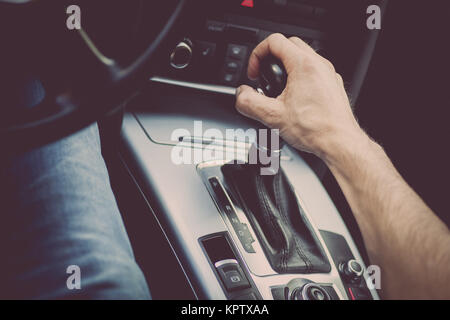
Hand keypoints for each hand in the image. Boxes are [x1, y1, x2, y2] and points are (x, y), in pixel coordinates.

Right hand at [235, 33, 366, 160]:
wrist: (339, 143)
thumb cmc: (317, 130)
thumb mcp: (272, 116)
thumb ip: (250, 102)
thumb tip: (241, 95)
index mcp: (304, 66)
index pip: (274, 41)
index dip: (257, 54)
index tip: (254, 72)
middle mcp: (319, 65)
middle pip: (289, 45)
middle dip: (271, 58)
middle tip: (263, 77)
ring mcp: (328, 74)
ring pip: (303, 57)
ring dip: (286, 67)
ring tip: (278, 89)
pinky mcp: (332, 86)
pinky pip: (314, 71)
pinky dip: (300, 78)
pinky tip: (294, 99)